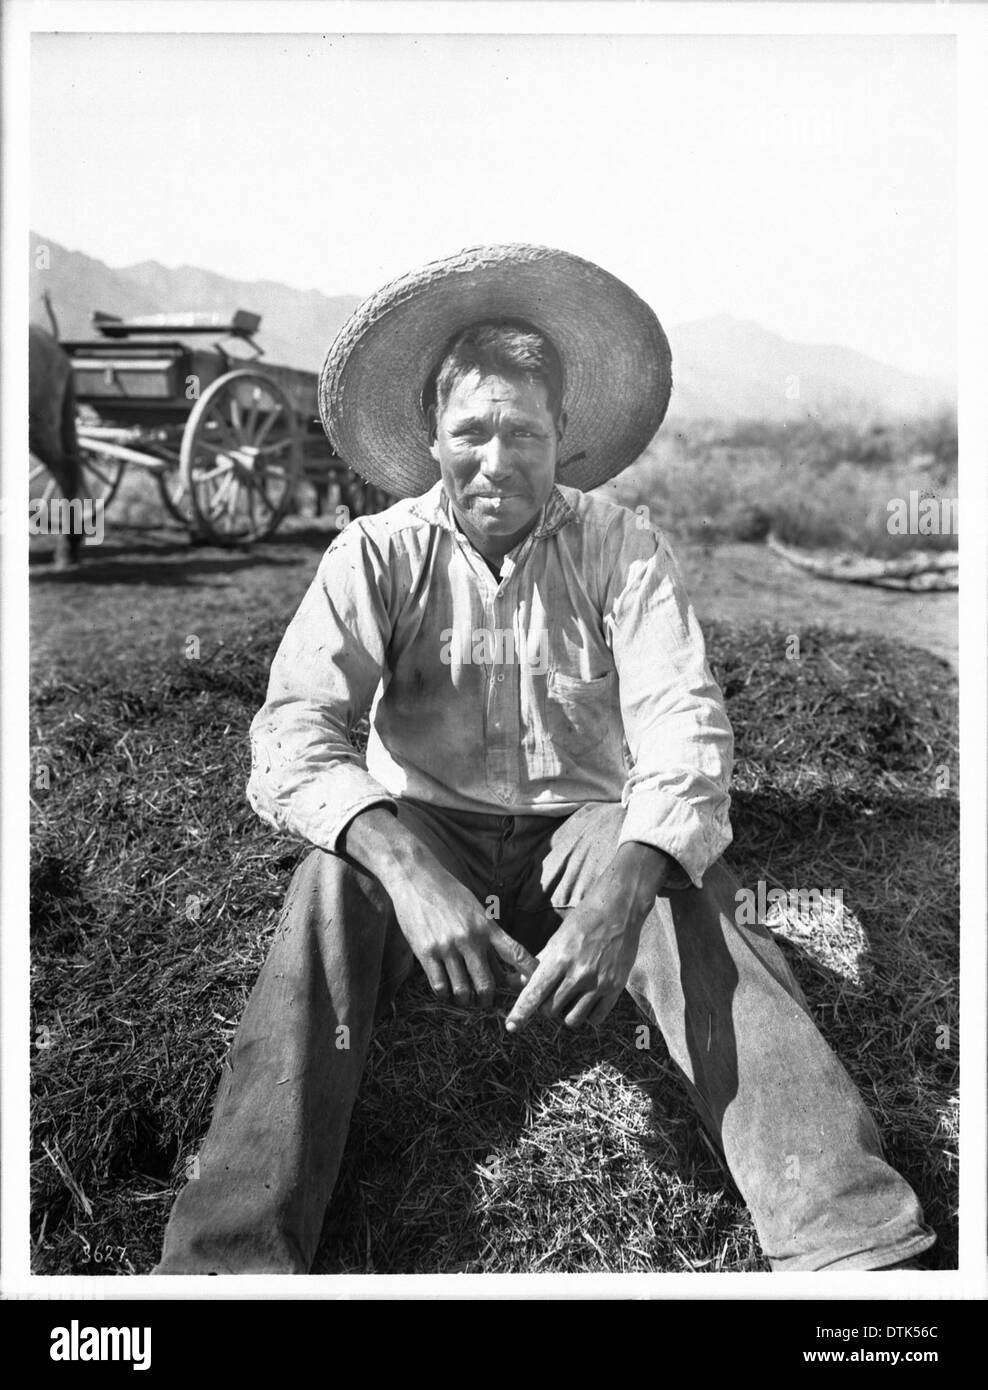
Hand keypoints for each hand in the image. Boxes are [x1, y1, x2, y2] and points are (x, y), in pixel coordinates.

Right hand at [390, 859, 539, 1009]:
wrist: (417, 877)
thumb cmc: (450, 894)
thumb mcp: (476, 911)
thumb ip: (488, 940)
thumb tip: (501, 972)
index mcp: (486, 926)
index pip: (515, 953)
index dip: (529, 971)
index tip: (534, 985)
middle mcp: (470, 938)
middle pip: (487, 984)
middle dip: (487, 1000)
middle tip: (484, 1002)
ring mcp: (447, 946)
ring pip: (462, 991)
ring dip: (464, 999)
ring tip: (463, 997)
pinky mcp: (426, 952)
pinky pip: (439, 986)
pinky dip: (444, 993)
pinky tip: (444, 989)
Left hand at [504, 842, 673, 1032]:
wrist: (618, 910)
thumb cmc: (583, 922)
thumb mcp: (556, 939)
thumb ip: (538, 963)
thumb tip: (515, 983)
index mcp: (559, 959)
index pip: (535, 993)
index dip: (521, 1012)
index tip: (512, 1026)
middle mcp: (578, 973)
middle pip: (551, 1010)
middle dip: (547, 1006)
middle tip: (553, 993)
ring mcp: (598, 982)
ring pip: (572, 1019)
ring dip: (567, 1013)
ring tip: (571, 997)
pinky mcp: (615, 988)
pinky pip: (595, 1018)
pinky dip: (588, 1015)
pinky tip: (588, 1000)